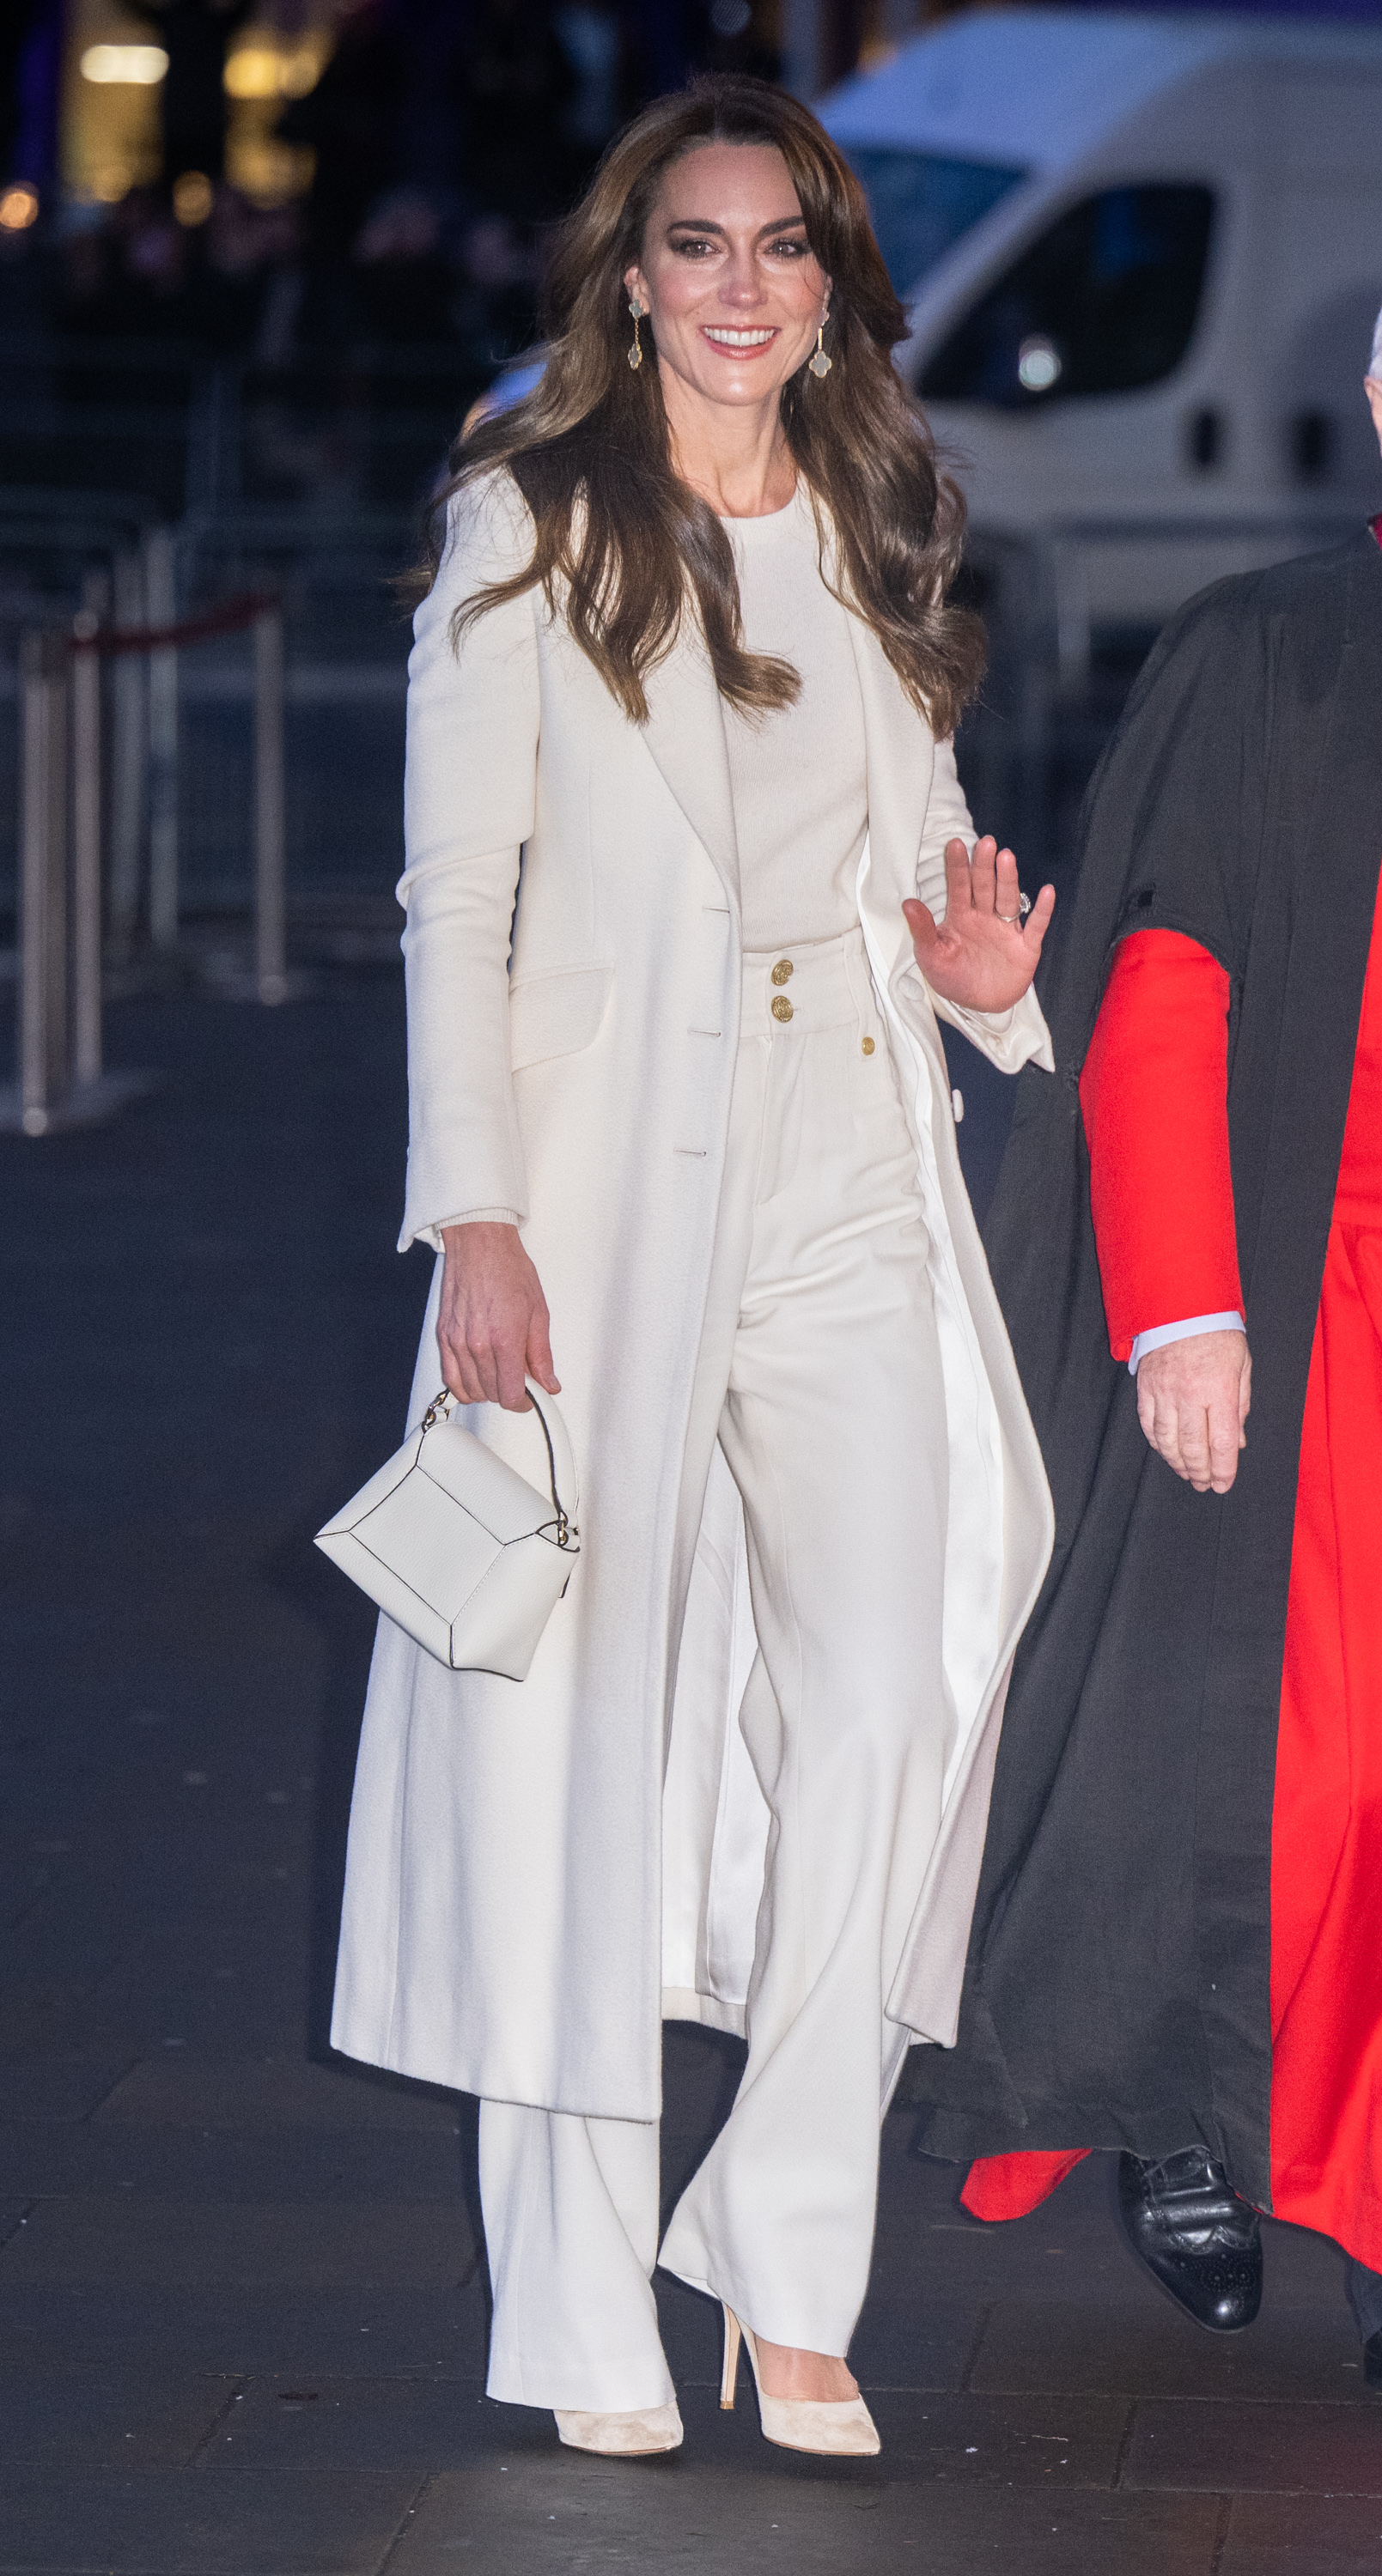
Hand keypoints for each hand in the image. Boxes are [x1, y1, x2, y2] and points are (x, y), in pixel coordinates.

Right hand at [437, 1222, 558, 1412]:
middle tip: (519, 1379)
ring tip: (500, 1374)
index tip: (530, 1396)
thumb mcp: (538, 1313)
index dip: (523, 1402)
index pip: (509, 1394)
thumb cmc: (508, 1270)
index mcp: (505, 1339)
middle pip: (490, 1395)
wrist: (479, 1245)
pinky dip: (464, 1386)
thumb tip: (548, 1382)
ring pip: (470, 1390)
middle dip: (508, 1393)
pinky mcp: (443, 1337)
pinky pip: (450, 1378)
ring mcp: (456, 1342)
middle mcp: (477, 1344)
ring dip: (487, 1391)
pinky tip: (477, 1378)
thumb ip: (541, 1355)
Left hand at [903, 837, 1054, 1012]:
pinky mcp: (1026, 947)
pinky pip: (1036, 926)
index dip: (957, 867)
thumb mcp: (931, 956)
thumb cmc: (953, 977)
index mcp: (961, 916)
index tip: (955, 845)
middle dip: (984, 866)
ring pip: (1008, 900)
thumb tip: (908, 903)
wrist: (979, 1005)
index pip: (959, 886)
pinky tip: (1047, 892)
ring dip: (1008, 880)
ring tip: (1006, 858)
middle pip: (985, 887)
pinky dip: (1042, 911)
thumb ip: (922, 930)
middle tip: (985, 843)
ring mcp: (1007, 930)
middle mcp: (985, 917)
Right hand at [1136, 1329, 1250, 1493]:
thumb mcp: (1241, 1367)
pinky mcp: (1146, 1388)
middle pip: (1192, 1446)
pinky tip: (1167, 1453)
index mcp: (1218, 1389)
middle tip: (1204, 1485)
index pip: (1221, 1441)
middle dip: (1200, 1472)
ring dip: (1178, 1463)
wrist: (1181, 1308)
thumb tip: (1237, 1443)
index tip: (1223, 1484)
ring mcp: (1163, 1392)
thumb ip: (1240, 1406)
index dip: (1223, 1469)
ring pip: (1167, 1440)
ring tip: (1188, 1474)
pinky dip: (1158, 1444)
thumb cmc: (1217, 1335)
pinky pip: (1149, 1425)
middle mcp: (1189, 1394)